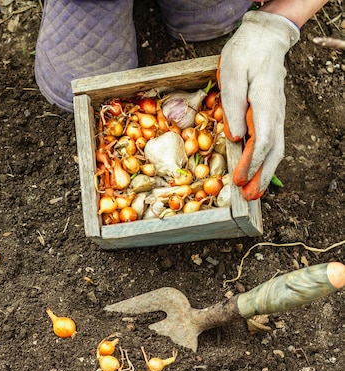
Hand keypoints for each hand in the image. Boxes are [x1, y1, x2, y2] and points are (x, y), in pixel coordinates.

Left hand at [217, 10, 298, 199]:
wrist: (264, 39)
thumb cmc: (244, 54)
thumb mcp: (230, 75)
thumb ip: (232, 107)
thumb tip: (235, 138)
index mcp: (264, 103)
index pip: (263, 140)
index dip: (251, 163)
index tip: (240, 179)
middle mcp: (274, 112)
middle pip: (274, 150)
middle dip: (262, 175)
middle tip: (250, 196)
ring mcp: (275, 113)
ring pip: (276, 147)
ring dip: (265, 171)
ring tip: (254, 190)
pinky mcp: (270, 114)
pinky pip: (271, 140)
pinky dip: (265, 158)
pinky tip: (256, 169)